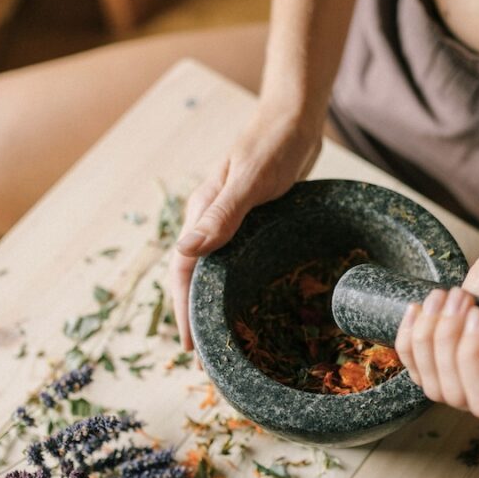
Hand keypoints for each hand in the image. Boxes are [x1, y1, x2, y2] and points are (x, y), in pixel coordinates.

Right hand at [169, 104, 322, 349]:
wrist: (295, 117)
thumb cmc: (274, 144)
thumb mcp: (251, 181)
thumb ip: (222, 215)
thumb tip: (186, 252)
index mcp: (202, 213)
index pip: (183, 271)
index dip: (184, 310)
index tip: (191, 347)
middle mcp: (210, 220)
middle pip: (195, 277)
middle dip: (198, 318)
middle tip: (210, 359)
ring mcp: (231, 222)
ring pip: (216, 272)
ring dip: (216, 305)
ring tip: (227, 341)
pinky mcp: (252, 221)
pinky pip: (238, 261)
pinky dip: (237, 286)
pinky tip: (252, 303)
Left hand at [394, 229, 478, 424]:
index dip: (474, 358)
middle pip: (459, 395)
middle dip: (448, 341)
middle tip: (462, 297)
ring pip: (434, 387)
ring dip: (430, 335)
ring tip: (449, 295)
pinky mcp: (452, 374)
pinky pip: (417, 373)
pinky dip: (410, 340)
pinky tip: (421, 309)